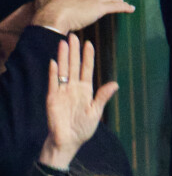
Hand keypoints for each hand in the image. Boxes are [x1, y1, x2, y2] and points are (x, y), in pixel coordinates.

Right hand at [32, 0, 134, 33]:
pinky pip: (115, 7)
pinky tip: (131, 8)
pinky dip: (124, 7)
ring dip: (118, 2)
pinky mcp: (98, 8)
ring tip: (126, 4)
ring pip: (108, 0)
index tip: (95, 0)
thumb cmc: (45, 11)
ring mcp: (91, 0)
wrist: (52, 16)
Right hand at [40, 34, 118, 169]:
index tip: (89, 44)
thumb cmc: (83, 128)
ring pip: (63, 70)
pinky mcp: (52, 97)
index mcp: (86, 91)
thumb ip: (103, 97)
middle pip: (74, 66)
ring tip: (63, 43)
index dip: (88, 57)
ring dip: (63, 57)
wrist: (68, 140)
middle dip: (74, 51)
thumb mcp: (96, 112)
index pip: (87, 70)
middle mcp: (74, 88)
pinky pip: (53, 83)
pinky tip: (54, 62)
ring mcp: (62, 91)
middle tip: (74, 36)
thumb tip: (115, 84)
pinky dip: (53, 73)